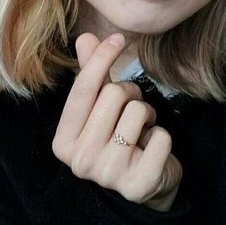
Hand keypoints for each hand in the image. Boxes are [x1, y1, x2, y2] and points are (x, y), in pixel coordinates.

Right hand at [52, 33, 182, 211]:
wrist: (142, 187)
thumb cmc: (117, 140)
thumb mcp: (100, 109)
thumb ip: (92, 76)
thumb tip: (85, 38)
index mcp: (63, 142)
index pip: (82, 90)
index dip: (101, 58)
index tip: (118, 38)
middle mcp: (80, 161)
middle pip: (113, 95)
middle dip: (130, 93)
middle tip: (132, 110)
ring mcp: (108, 175)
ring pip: (138, 111)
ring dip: (147, 115)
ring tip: (141, 131)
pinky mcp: (139, 185)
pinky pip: (161, 136)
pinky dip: (162, 136)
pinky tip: (151, 150)